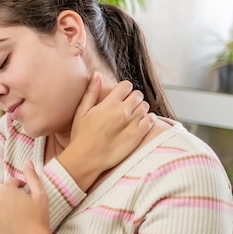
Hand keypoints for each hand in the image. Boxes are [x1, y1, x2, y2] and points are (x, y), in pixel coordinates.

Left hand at [0, 161, 52, 233]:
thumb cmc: (38, 220)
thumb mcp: (40, 196)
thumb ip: (33, 177)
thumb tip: (28, 162)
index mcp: (7, 189)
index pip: (11, 182)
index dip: (19, 187)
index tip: (25, 195)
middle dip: (7, 196)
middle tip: (17, 207)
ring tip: (4, 212)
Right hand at [58, 72, 156, 190]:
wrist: (86, 159)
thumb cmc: (81, 136)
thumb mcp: (81, 112)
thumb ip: (91, 92)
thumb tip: (97, 74)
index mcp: (109, 104)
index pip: (126, 86)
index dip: (124, 89)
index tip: (121, 95)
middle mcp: (122, 112)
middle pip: (138, 95)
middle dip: (133, 98)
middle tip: (127, 106)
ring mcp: (132, 124)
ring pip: (145, 107)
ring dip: (140, 109)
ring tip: (132, 116)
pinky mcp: (138, 136)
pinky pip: (151, 120)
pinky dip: (148, 119)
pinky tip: (140, 123)